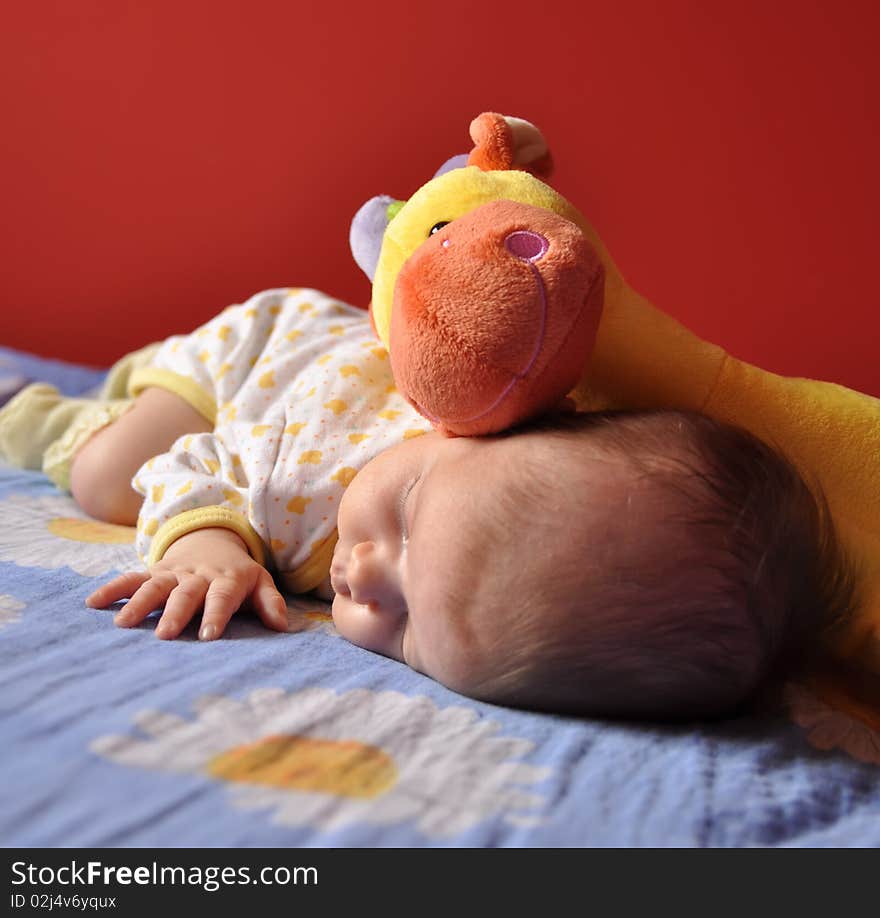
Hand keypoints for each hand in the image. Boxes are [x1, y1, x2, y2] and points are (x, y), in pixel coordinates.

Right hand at [86, 527, 287, 639]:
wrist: (211, 541)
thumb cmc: (238, 574)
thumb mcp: (260, 582)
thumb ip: (270, 602)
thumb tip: (282, 625)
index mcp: (227, 580)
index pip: (222, 597)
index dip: (215, 614)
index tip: (208, 635)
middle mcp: (198, 576)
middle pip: (186, 594)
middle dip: (175, 613)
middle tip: (164, 635)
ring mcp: (173, 574)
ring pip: (154, 586)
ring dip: (139, 603)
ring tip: (123, 624)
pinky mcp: (152, 573)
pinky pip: (131, 578)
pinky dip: (112, 588)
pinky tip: (93, 603)